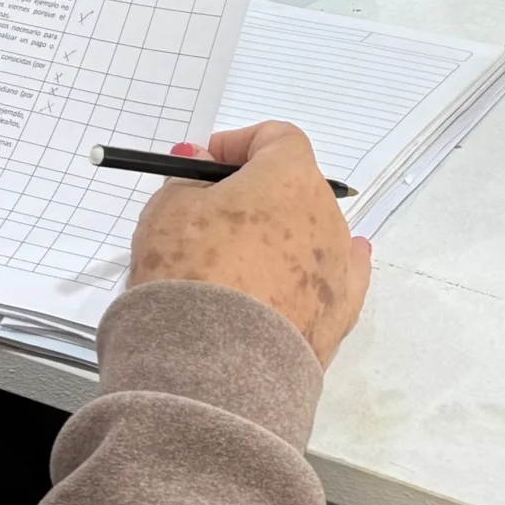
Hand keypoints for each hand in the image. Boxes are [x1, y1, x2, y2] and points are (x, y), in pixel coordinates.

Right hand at [128, 122, 371, 365]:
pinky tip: (316, 269)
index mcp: (290, 178)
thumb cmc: (192, 274)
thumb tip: (203, 165)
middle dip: (254, 194)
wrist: (215, 366)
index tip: (205, 166)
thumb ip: (187, 179)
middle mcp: (325, 217)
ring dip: (278, 237)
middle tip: (209, 215)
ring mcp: (336, 269)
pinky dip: (318, 271)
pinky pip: (337, 280)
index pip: (276, 139)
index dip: (239, 145)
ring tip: (232, 264)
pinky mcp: (337, 317)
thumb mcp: (167, 211)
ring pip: (310, 235)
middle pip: (293, 188)